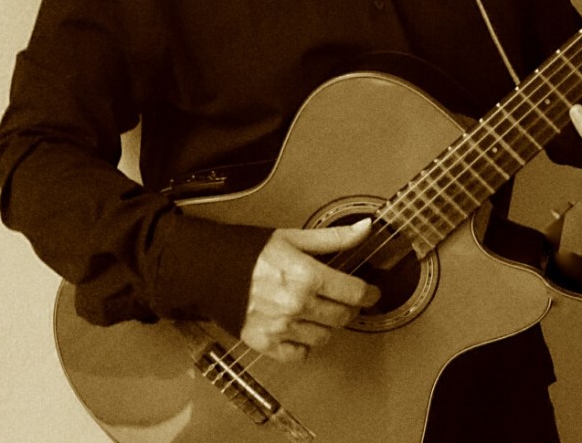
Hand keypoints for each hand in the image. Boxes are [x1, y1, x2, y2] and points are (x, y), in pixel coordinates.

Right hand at [240, 218, 379, 362]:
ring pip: (324, 337)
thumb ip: (334, 237)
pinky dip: (305, 345)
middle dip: (350, 309)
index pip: (353, 292)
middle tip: (347, 300)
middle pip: (342, 317)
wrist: (210, 269)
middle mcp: (296, 305)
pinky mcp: (264, 343)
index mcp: (306, 276)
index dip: (369, 294)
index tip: (372, 293)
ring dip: (329, 326)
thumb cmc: (251, 251)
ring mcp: (280, 327)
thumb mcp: (294, 237)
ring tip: (322, 311)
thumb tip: (365, 227)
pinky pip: (298, 354)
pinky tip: (302, 329)